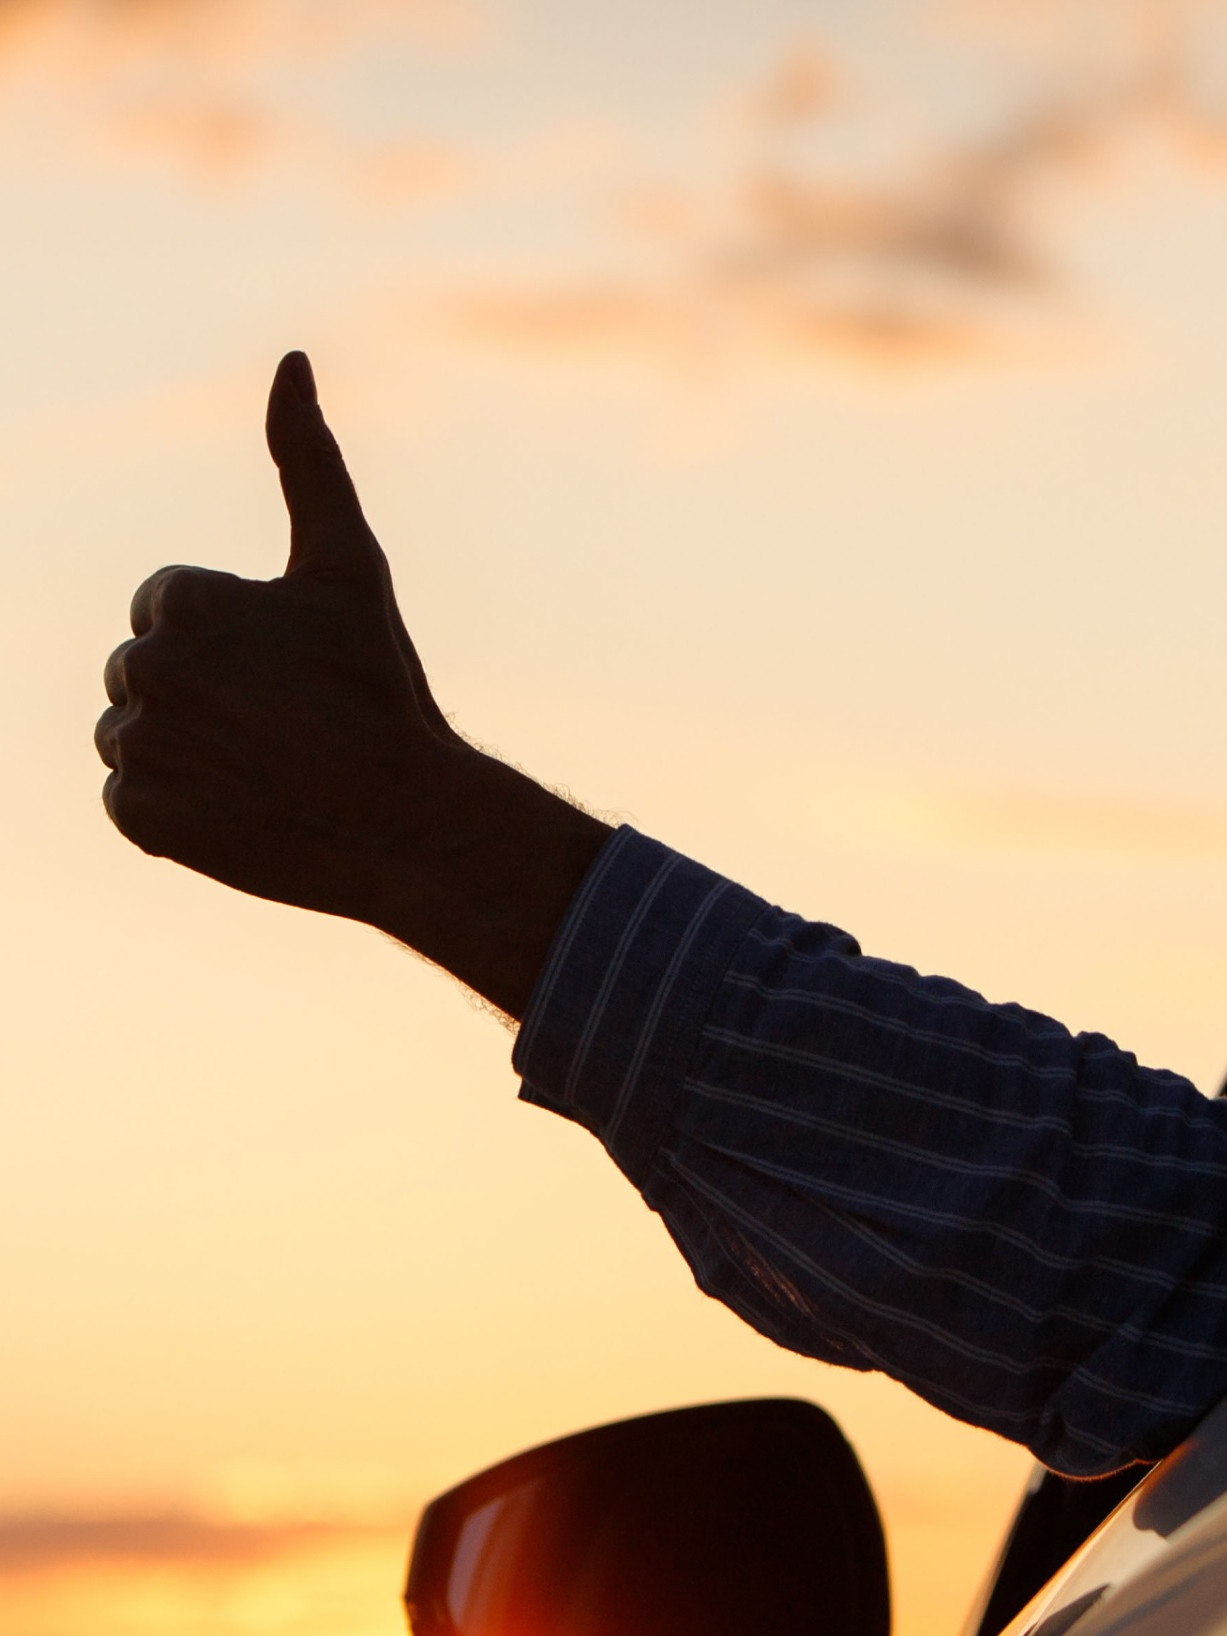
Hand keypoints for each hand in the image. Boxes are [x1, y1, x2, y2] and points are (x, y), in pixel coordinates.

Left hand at [95, 352, 609, 1017]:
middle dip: (199, 688)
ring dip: (181, 745)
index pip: (164, 606)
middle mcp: (145, 672)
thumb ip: (308, 460)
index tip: (288, 670)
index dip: (230, 636)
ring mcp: (140, 749)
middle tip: (280, 721)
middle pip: (142, 669)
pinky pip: (129, 799)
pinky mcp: (139, 819)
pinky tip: (237, 806)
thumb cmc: (381, 689)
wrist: (405, 820)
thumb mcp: (349, 566)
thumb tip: (291, 359)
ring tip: (260, 765)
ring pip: (128, 732)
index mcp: (184, 605)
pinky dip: (173, 805)